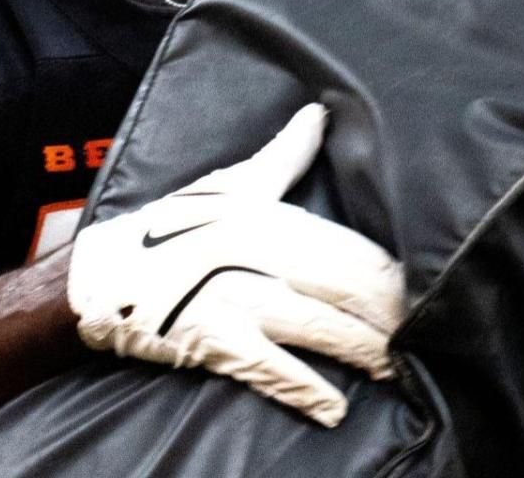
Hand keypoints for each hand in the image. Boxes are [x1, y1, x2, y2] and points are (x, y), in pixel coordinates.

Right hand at [67, 103, 403, 426]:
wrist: (99, 275)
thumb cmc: (168, 228)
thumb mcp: (228, 184)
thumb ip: (282, 156)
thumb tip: (320, 115)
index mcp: (271, 218)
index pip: (350, 247)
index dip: (390, 273)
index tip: (424, 289)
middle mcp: (262, 256)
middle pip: (347, 286)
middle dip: (390, 314)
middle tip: (424, 334)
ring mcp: (241, 300)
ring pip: (323, 327)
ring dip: (366, 352)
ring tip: (396, 369)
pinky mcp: (218, 341)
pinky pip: (274, 369)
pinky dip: (308, 390)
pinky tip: (335, 408)